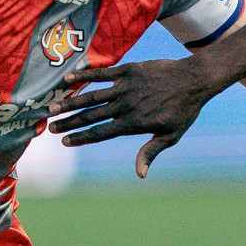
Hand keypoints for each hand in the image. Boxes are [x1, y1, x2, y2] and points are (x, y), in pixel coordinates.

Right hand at [48, 56, 229, 176]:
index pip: (101, 133)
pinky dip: (85, 76)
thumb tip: (140, 175)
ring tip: (52, 107)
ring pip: (92, 96)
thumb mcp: (170, 135)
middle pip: (91, 116)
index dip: (82, 137)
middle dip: (69, 122)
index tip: (65, 141)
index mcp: (134, 123)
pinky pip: (103, 74)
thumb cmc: (183, 111)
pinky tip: (68, 79)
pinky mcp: (129, 70)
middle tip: (50, 127)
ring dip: (71, 102)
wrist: (195, 80)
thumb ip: (150, 152)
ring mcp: (126, 87)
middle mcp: (126, 105)